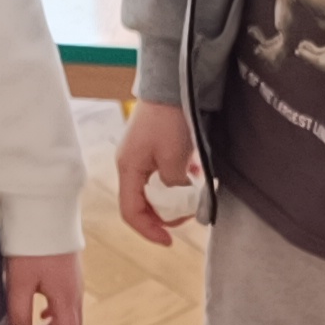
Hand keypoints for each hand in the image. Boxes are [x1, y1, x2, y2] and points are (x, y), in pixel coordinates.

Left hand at [4, 248, 84, 324]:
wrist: (44, 208)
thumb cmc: (31, 243)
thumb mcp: (18, 281)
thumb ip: (18, 312)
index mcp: (66, 297)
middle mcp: (75, 291)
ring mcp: (73, 281)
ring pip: (68, 315)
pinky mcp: (67, 271)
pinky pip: (65, 301)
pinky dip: (52, 314)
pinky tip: (39, 312)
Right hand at [115, 99, 201, 247]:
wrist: (173, 83)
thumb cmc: (169, 118)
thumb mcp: (173, 158)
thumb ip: (174, 185)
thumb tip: (179, 196)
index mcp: (128, 168)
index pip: (131, 212)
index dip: (149, 230)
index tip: (169, 240)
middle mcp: (131, 164)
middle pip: (144, 203)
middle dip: (166, 213)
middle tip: (189, 212)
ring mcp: (143, 155)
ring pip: (157, 189)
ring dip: (176, 195)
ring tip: (195, 189)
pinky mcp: (155, 147)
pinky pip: (165, 172)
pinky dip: (180, 178)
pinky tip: (196, 172)